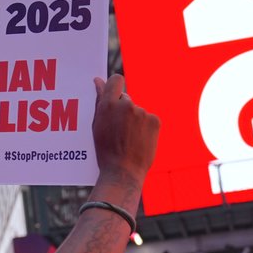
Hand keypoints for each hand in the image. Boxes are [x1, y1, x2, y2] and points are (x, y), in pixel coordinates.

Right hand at [91, 75, 159, 190]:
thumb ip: (100, 100)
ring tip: (129, 140)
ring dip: (134, 121)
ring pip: (137, 111)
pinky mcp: (154, 120)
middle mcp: (126, 104)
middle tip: (119, 130)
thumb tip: (98, 80)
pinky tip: (139, 141)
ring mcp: (142, 112)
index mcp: (108, 104)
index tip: (115, 95)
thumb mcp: (97, 125)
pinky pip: (148, 119)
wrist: (123, 172)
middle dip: (123, 110)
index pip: (116, 80)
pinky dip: (145, 128)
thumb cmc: (106, 150)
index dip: (116, 86)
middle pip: (126, 99)